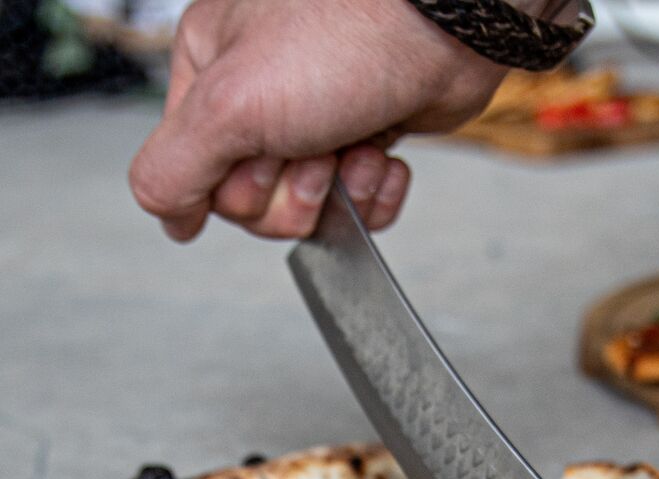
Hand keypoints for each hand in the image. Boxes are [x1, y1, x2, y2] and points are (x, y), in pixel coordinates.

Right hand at [128, 0, 508, 240]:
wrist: (440, 30)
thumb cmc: (340, 39)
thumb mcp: (230, 105)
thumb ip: (177, 167)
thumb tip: (161, 212)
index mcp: (209, 73)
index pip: (193, 177)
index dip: (232, 191)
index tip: (257, 165)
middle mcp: (258, 97)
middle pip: (254, 203)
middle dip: (293, 190)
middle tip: (316, 147)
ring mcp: (316, 121)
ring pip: (312, 209)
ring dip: (342, 189)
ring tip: (358, 143)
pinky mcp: (366, 140)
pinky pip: (359, 205)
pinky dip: (376, 191)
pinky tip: (385, 156)